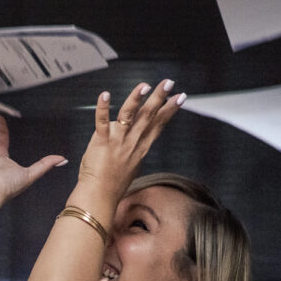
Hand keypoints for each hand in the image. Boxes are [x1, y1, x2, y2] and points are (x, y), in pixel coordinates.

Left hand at [75, 79, 185, 199]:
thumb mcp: (128, 165)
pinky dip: (103, 108)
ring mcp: (117, 143)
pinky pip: (102, 123)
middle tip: (169, 82)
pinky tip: (105, 94)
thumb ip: (129, 147)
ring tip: (145, 86)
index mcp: (140, 149)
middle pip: (149, 117)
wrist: (99, 198)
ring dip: (137, 100)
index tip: (180, 97)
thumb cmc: (112, 184)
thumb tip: (127, 134)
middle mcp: (132, 144)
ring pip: (129, 117)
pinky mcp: (101, 144)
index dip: (169, 110)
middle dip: (160, 98)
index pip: (158, 125)